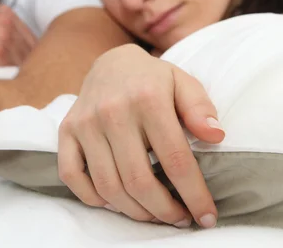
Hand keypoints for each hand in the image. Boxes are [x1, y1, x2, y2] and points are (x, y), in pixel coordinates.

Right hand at [58, 44, 223, 228]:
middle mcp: (112, 111)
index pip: (175, 159)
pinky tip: (116, 201)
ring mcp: (85, 123)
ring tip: (154, 214)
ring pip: (107, 186)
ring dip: (134, 211)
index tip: (206, 216)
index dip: (193, 194)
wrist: (111, 63)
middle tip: (179, 218)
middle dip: (164, 211)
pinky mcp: (66, 131)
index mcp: (148, 99)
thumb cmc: (153, 80)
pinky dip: (93, 198)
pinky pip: (72, 176)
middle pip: (138, 180)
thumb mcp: (184, 83)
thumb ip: (200, 109)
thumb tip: (216, 136)